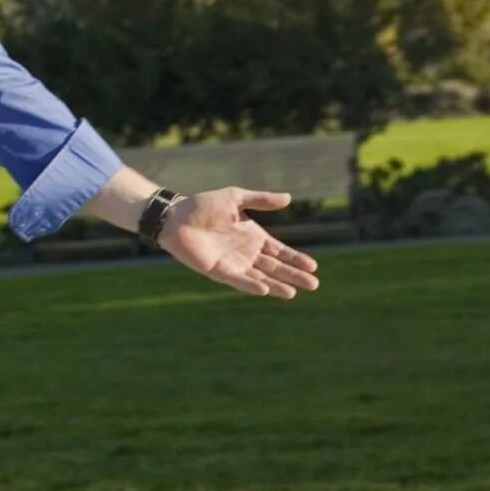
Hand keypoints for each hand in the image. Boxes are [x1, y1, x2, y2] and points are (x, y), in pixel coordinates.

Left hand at [156, 187, 320, 298]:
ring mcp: (234, 264)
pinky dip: (252, 286)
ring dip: (277, 285)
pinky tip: (266, 290)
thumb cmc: (203, 205)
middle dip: (294, 276)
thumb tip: (288, 198)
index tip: (313, 266)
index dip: (296, 259)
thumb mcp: (236, 198)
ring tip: (293, 293)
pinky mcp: (219, 271)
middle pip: (275, 268)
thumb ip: (261, 200)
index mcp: (253, 237)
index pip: (280, 251)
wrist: (175, 216)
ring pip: (261, 278)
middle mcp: (247, 253)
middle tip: (314, 284)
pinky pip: (239, 280)